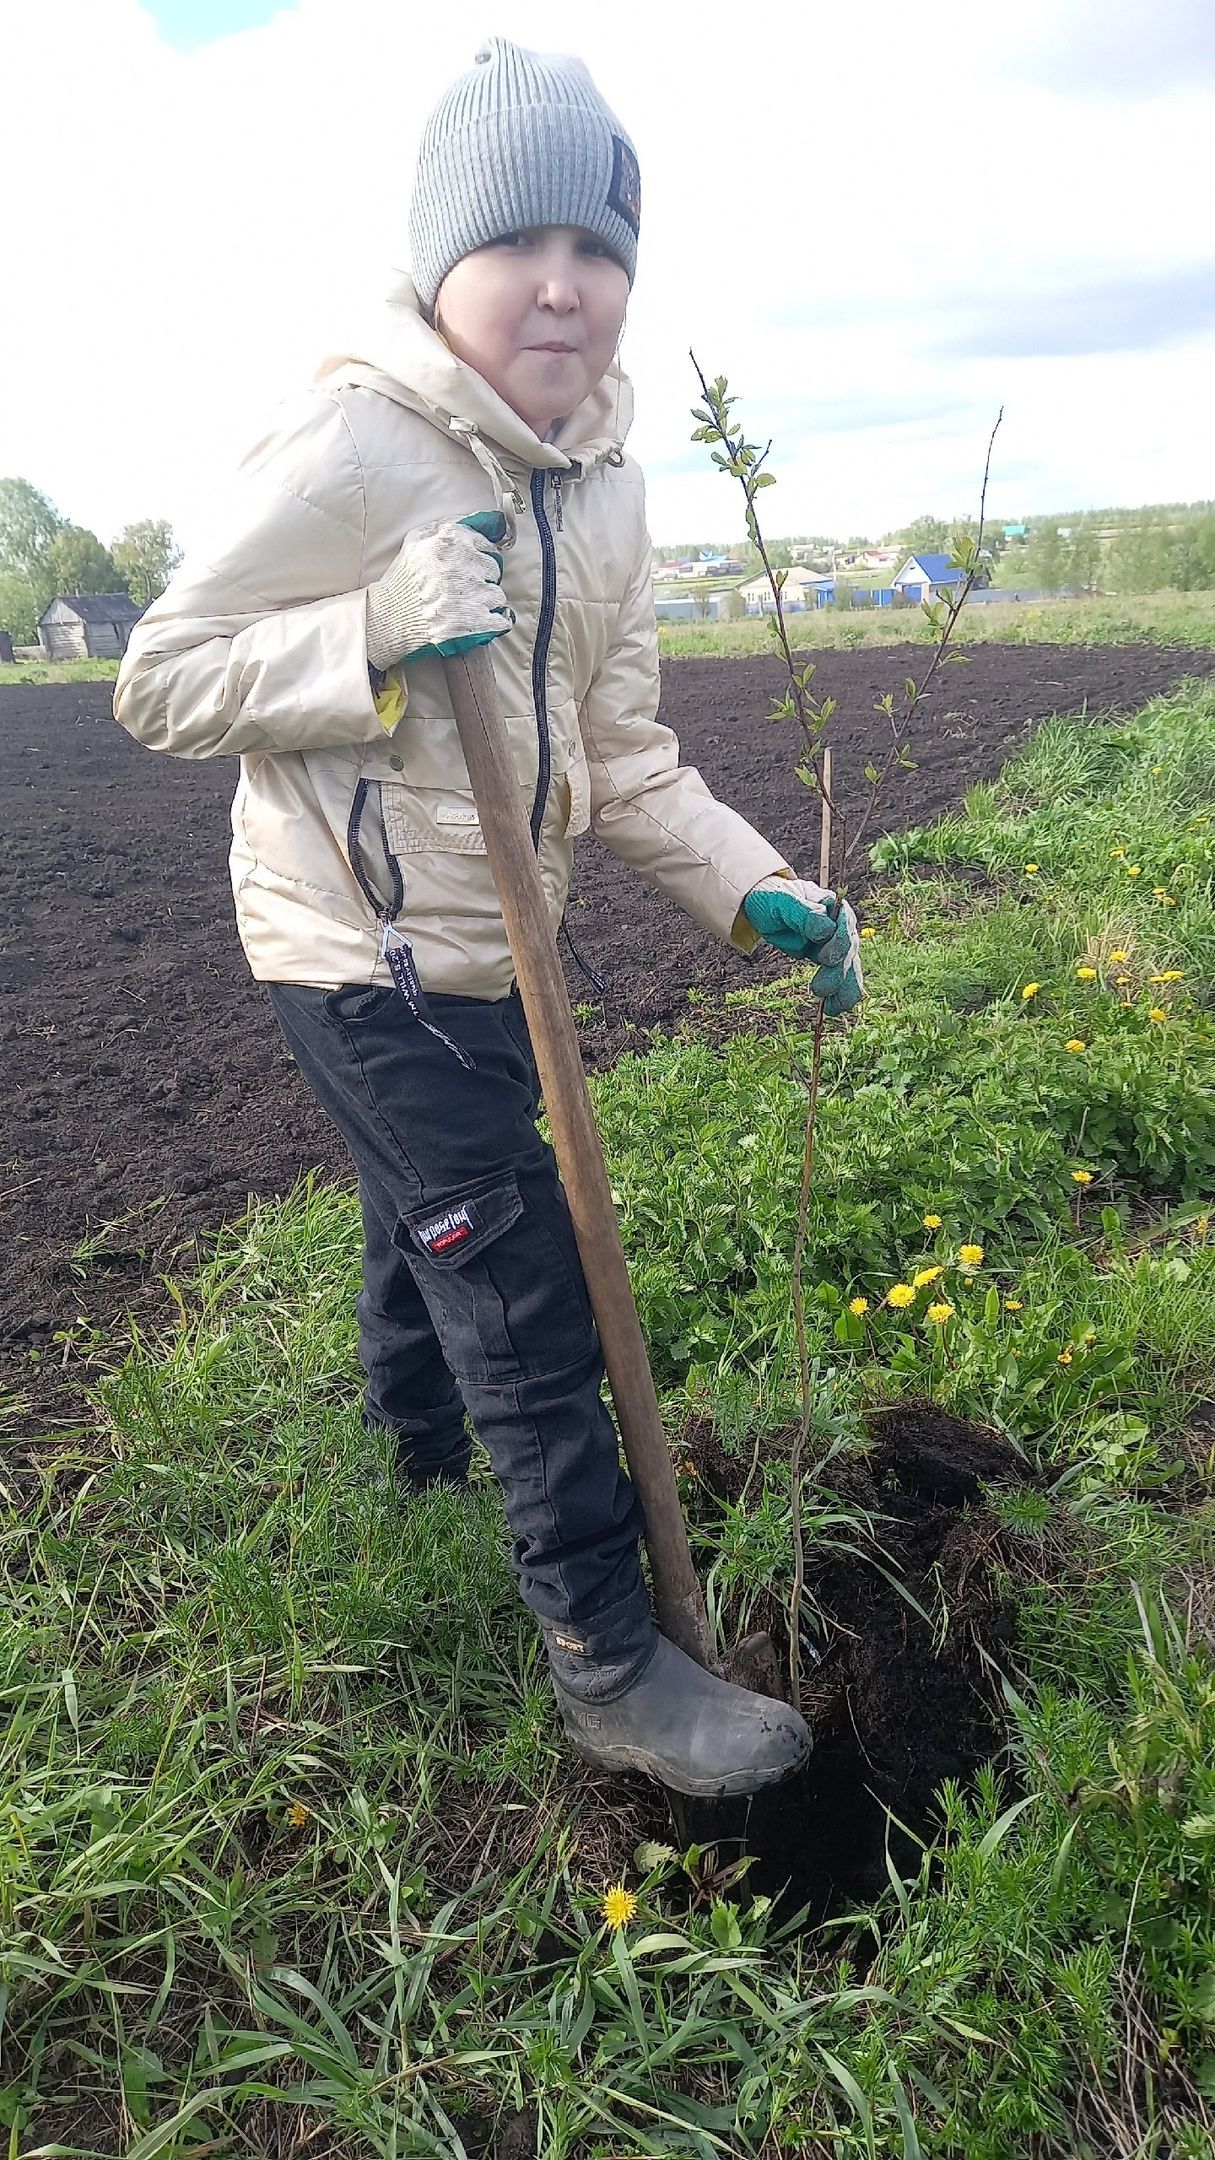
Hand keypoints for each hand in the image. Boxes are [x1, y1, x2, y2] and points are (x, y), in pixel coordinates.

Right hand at [365, 511, 513, 668]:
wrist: (389, 618)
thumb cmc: (403, 581)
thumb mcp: (417, 540)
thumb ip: (447, 526)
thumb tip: (481, 521)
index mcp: (451, 541)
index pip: (487, 546)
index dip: (478, 559)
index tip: (468, 568)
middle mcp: (463, 565)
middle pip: (493, 570)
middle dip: (481, 579)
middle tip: (462, 589)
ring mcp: (471, 596)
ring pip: (497, 596)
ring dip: (485, 603)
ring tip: (463, 607)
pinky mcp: (475, 623)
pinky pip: (499, 620)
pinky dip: (491, 623)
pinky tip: (476, 622)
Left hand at [742, 875, 863, 1014]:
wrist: (769, 907)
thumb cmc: (776, 900)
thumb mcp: (784, 902)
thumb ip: (804, 914)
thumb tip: (825, 930)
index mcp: (834, 908)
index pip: (844, 927)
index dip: (838, 944)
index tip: (824, 958)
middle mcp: (842, 928)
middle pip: (848, 953)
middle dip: (836, 974)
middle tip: (818, 989)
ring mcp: (839, 946)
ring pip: (849, 970)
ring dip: (842, 990)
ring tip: (831, 1008)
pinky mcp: (832, 961)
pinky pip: (842, 980)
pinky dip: (839, 996)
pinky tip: (834, 1009)